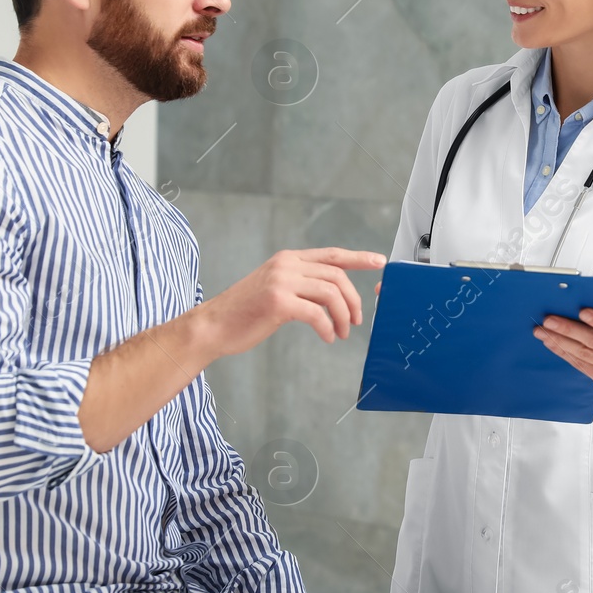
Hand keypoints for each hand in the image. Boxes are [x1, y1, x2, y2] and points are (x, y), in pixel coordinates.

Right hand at [200, 248, 385, 356]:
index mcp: (288, 259)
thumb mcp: (275, 288)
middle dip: (354, 299)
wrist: (213, 326)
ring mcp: (281, 281)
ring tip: (343, 332)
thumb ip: (301, 284)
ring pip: (331, 293)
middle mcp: (286, 265)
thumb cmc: (245, 313)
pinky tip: (328, 337)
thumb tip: (332, 294)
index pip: (332, 254)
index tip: (379, 261)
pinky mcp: (278, 302)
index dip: (358, 258)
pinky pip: (317, 314)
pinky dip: (328, 328)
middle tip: (357, 320)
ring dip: (343, 315)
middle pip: (337, 275)